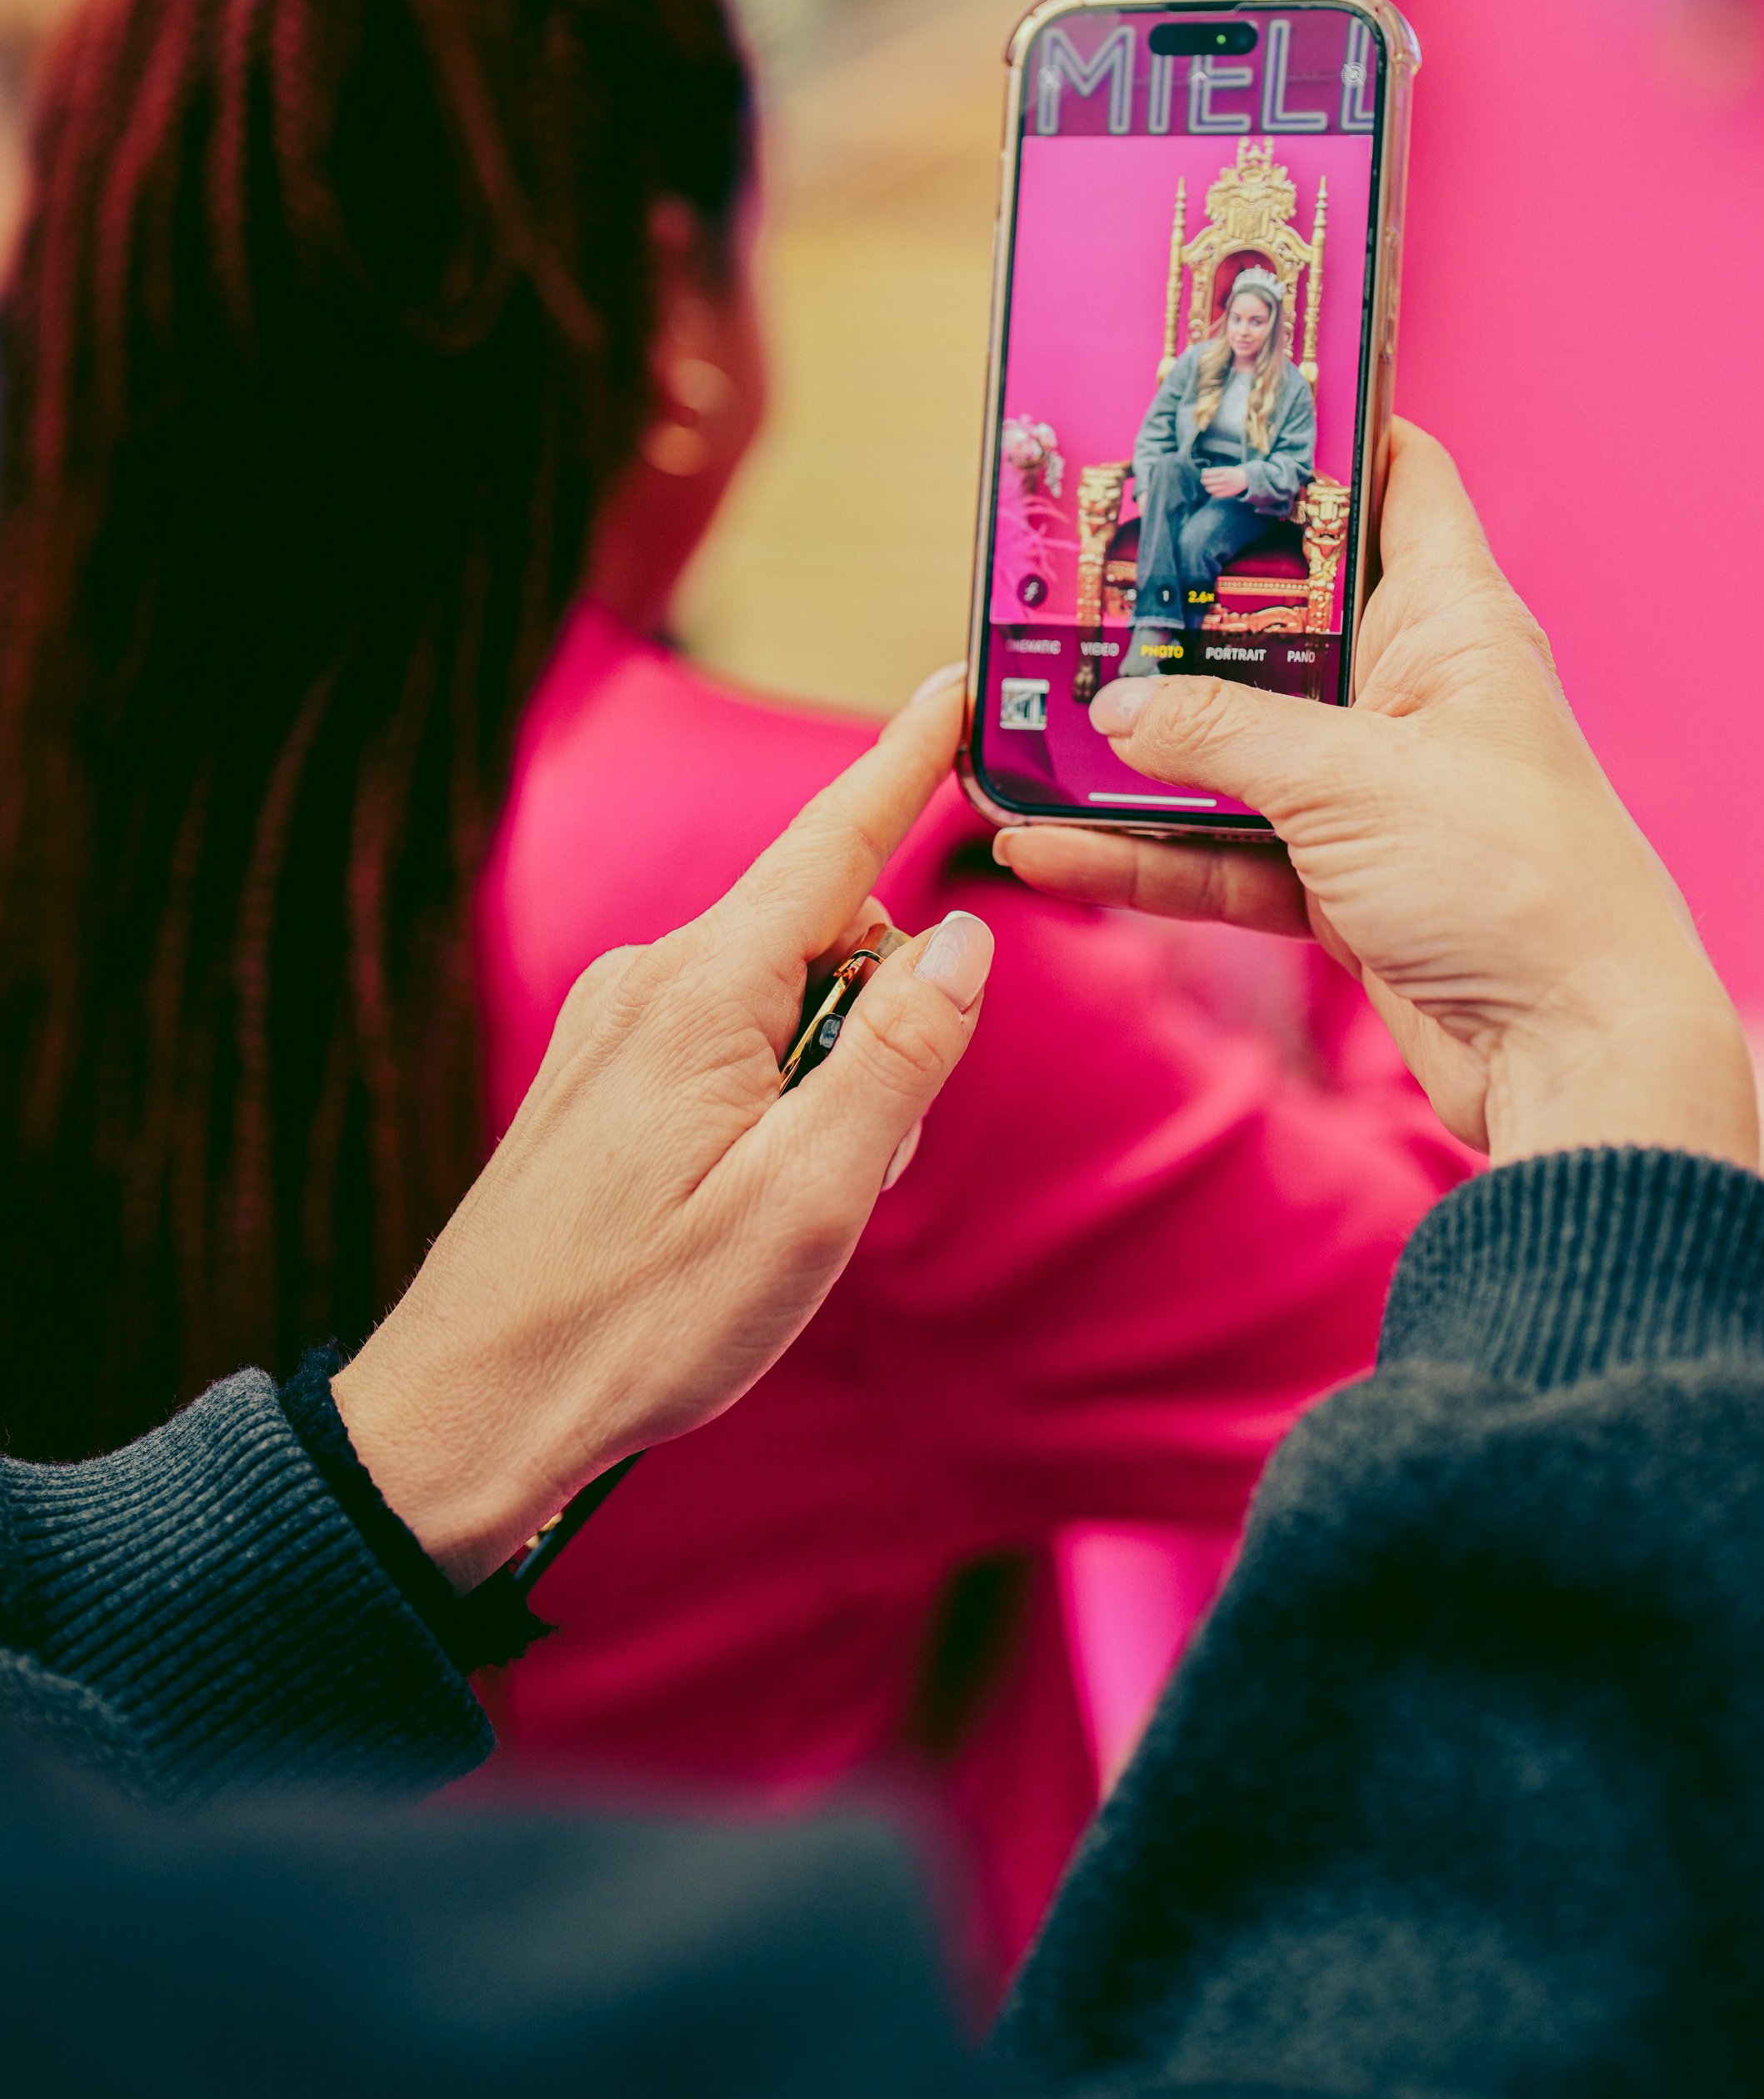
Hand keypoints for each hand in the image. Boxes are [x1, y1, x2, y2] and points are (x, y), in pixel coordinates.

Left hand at [334, 673, 990, 1588]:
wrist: (467, 1414)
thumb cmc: (638, 1322)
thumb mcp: (809, 1201)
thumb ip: (897, 1058)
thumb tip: (961, 942)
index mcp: (703, 991)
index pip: (835, 842)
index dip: (908, 761)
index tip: (959, 683)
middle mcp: (650, 981)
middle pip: (829, 942)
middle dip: (883, 1029)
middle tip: (861, 1172)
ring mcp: (618, 1026)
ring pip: (787, 1006)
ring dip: (828, 1091)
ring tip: (784, 1218)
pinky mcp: (604, 1076)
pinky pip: (733, 1048)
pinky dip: (775, 1111)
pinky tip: (740, 1212)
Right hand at [995, 424, 1753, 1171]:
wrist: (1578, 1058)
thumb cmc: (1514, 885)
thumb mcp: (1352, 783)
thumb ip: (1222, 732)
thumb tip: (1115, 703)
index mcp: (1453, 623)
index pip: (1399, 480)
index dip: (1322, 430)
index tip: (1219, 402)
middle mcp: (1415, 693)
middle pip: (1280, 617)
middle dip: (1176, 605)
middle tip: (1069, 572)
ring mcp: (1378, 791)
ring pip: (1236, 744)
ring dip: (1138, 747)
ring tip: (1028, 726)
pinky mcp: (1347, 883)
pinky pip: (1226, 851)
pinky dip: (1146, 857)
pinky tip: (1054, 853)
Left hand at [1202, 469, 1249, 499]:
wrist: (1245, 479)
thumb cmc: (1232, 473)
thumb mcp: (1224, 469)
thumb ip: (1214, 470)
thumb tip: (1203, 471)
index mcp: (1222, 471)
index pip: (1207, 473)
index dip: (1203, 474)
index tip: (1204, 474)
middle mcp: (1224, 479)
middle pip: (1207, 481)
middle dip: (1203, 481)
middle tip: (1204, 480)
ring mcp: (1225, 487)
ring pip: (1210, 489)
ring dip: (1207, 487)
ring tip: (1209, 486)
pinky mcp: (1227, 493)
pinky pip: (1215, 494)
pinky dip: (1213, 492)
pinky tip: (1215, 490)